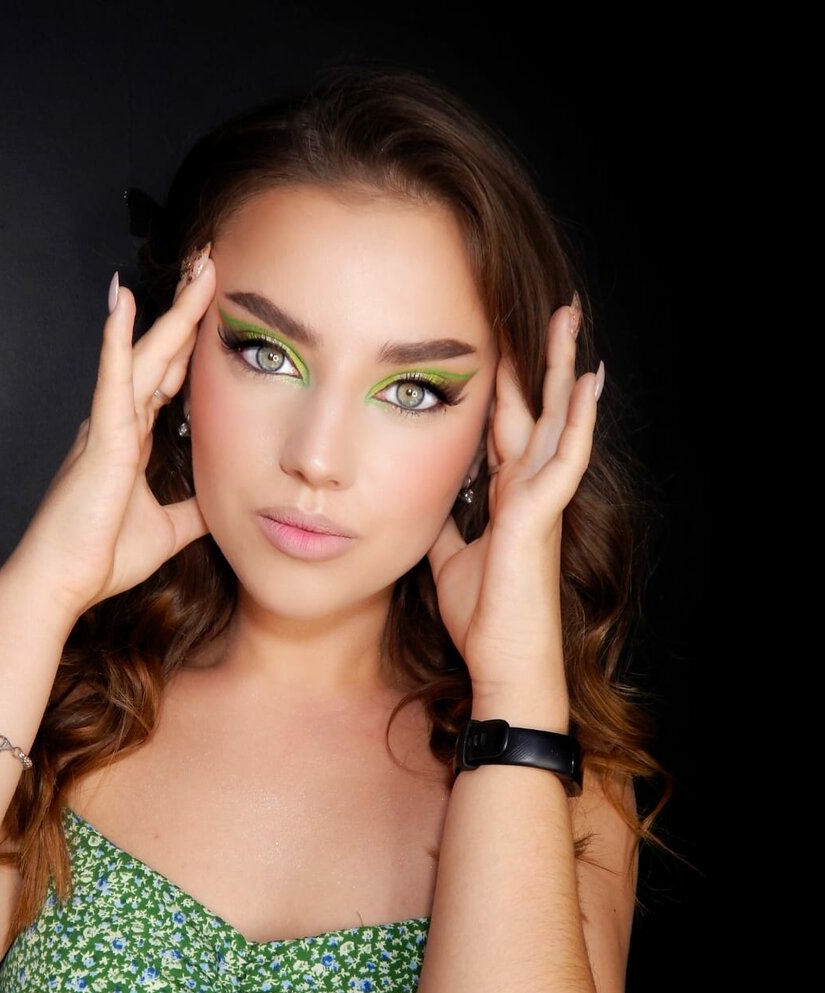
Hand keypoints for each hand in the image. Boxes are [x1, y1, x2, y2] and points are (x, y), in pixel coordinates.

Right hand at [0, 256, 215, 624]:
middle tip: (213, 266)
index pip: (169, 380)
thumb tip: (224, 503)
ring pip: (146, 355)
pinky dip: (119, 339)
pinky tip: (125, 301)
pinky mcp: (101, 438)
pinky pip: (112, 378)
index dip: (190, 344)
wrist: (63, 582)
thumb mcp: (168, 530)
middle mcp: (119, 423)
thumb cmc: (102, 556)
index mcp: (132, 440)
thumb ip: (194, 511)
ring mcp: (108, 426)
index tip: (212, 309)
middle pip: (161, 354)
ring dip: (171, 311)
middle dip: (188, 311)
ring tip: (196, 268)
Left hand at [427, 302, 601, 701]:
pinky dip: (578, 419)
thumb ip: (444, 524)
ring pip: (556, 420)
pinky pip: (565, 457)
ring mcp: (540, 499)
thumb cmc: (482, 616)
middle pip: (535, 411)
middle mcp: (528, 490)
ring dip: (562, 369)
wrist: (501, 660)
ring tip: (571, 320)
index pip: (505, 427)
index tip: (500, 344)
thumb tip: (426, 502)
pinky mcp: (543, 514)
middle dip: (538, 360)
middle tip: (551, 311)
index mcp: (506, 497)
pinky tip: (588, 381)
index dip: (504, 387)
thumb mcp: (448, 557)